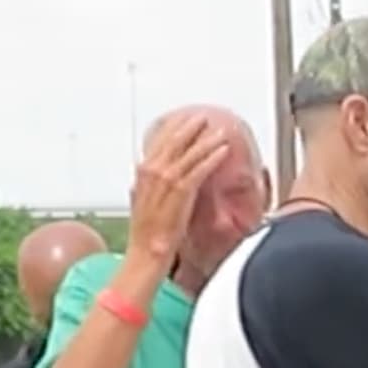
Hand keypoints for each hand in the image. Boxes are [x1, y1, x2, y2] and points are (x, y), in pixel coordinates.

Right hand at [126, 115, 231, 266]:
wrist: (147, 250)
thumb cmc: (147, 232)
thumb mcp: (144, 200)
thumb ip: (151, 185)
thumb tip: (156, 176)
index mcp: (144, 172)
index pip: (160, 142)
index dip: (175, 128)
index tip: (186, 119)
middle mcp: (153, 171)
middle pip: (175, 141)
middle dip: (191, 127)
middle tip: (204, 117)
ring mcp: (167, 180)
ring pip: (190, 152)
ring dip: (207, 139)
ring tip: (220, 131)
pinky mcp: (182, 191)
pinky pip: (200, 168)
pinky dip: (212, 157)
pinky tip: (223, 150)